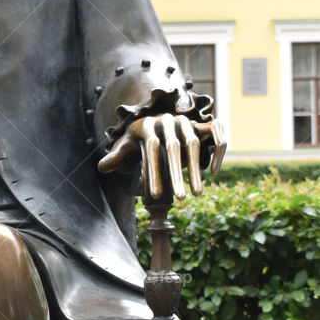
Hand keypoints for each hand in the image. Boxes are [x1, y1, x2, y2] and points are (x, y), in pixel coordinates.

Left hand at [98, 113, 225, 199]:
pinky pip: (217, 134)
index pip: (152, 149)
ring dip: (196, 170)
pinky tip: (213, 172)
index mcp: (148, 124)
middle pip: (174, 148)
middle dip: (177, 175)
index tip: (155, 195)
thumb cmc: (139, 137)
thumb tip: (101, 167)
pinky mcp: (200, 123)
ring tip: (196, 195)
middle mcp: (168, 119)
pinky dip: (218, 152)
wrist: (155, 119)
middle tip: (179, 200)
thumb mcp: (125, 144)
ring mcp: (185, 120)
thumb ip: (116, 156)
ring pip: (194, 144)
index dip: (154, 172)